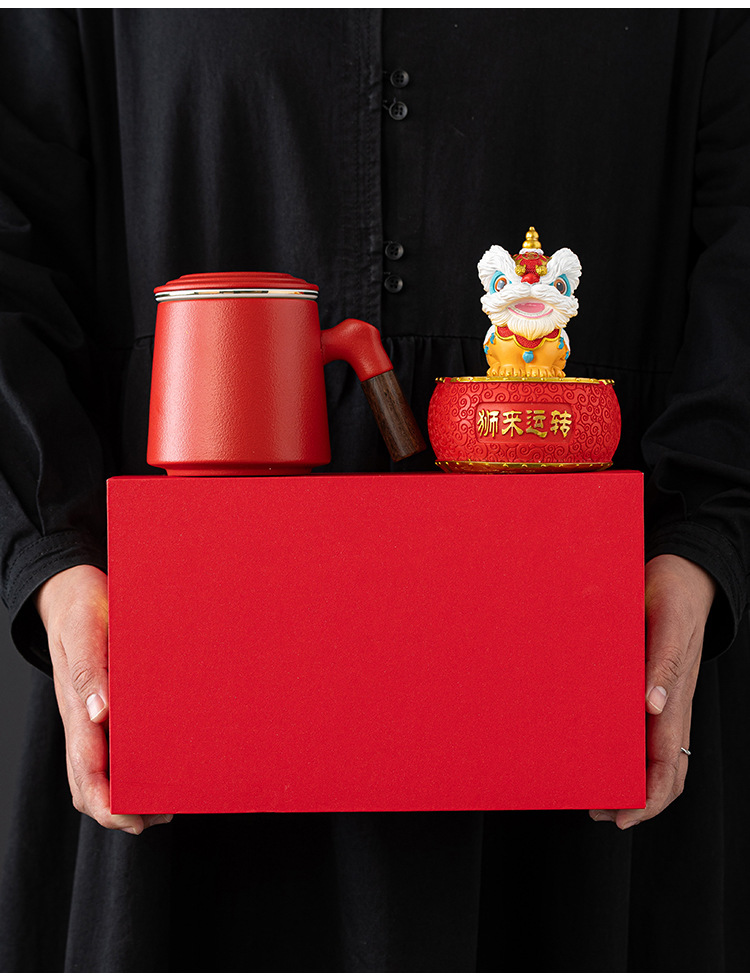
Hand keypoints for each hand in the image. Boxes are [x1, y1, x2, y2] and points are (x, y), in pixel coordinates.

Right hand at [36, 564, 171, 833]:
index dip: (109, 804)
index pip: (86, 773)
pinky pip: (112, 747)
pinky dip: (133, 766)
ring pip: (101, 772)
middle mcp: (82, 720)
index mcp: (76, 708)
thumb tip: (99, 713)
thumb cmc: (81, 608)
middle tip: (163, 816)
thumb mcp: (86, 631)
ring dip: (129, 793)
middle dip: (122, 811)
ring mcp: (90, 716)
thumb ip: (89, 671)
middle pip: (91, 785)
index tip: (137, 818)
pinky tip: (161, 762)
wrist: (71, 589)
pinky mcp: (102, 705)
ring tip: (168, 801)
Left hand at [590, 553, 715, 829]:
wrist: (684, 573)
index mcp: (675, 698)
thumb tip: (653, 707)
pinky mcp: (652, 685)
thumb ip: (662, 663)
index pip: (667, 765)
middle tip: (596, 809)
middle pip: (663, 772)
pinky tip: (595, 747)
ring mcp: (664, 698)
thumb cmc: (672, 595)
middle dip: (634, 800)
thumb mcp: (666, 622)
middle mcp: (671, 706)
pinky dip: (621, 748)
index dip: (647, 798)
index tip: (622, 816)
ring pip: (652, 755)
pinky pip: (640, 728)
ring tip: (592, 788)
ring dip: (626, 778)